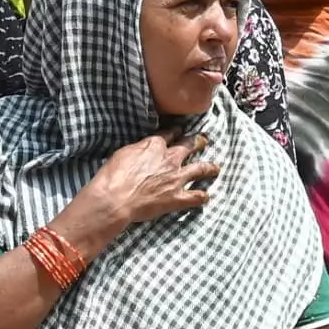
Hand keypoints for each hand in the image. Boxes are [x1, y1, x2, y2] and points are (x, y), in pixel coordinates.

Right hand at [66, 131, 218, 245]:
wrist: (116, 197)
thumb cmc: (113, 176)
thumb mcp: (123, 153)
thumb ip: (137, 150)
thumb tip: (141, 150)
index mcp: (154, 146)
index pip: (169, 134)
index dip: (175, 132)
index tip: (178, 131)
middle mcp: (169, 159)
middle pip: (188, 146)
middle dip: (197, 142)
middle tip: (203, 140)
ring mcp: (176, 178)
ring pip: (199, 168)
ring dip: (209, 167)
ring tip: (215, 167)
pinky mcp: (177, 197)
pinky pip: (196, 196)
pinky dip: (202, 197)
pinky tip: (206, 197)